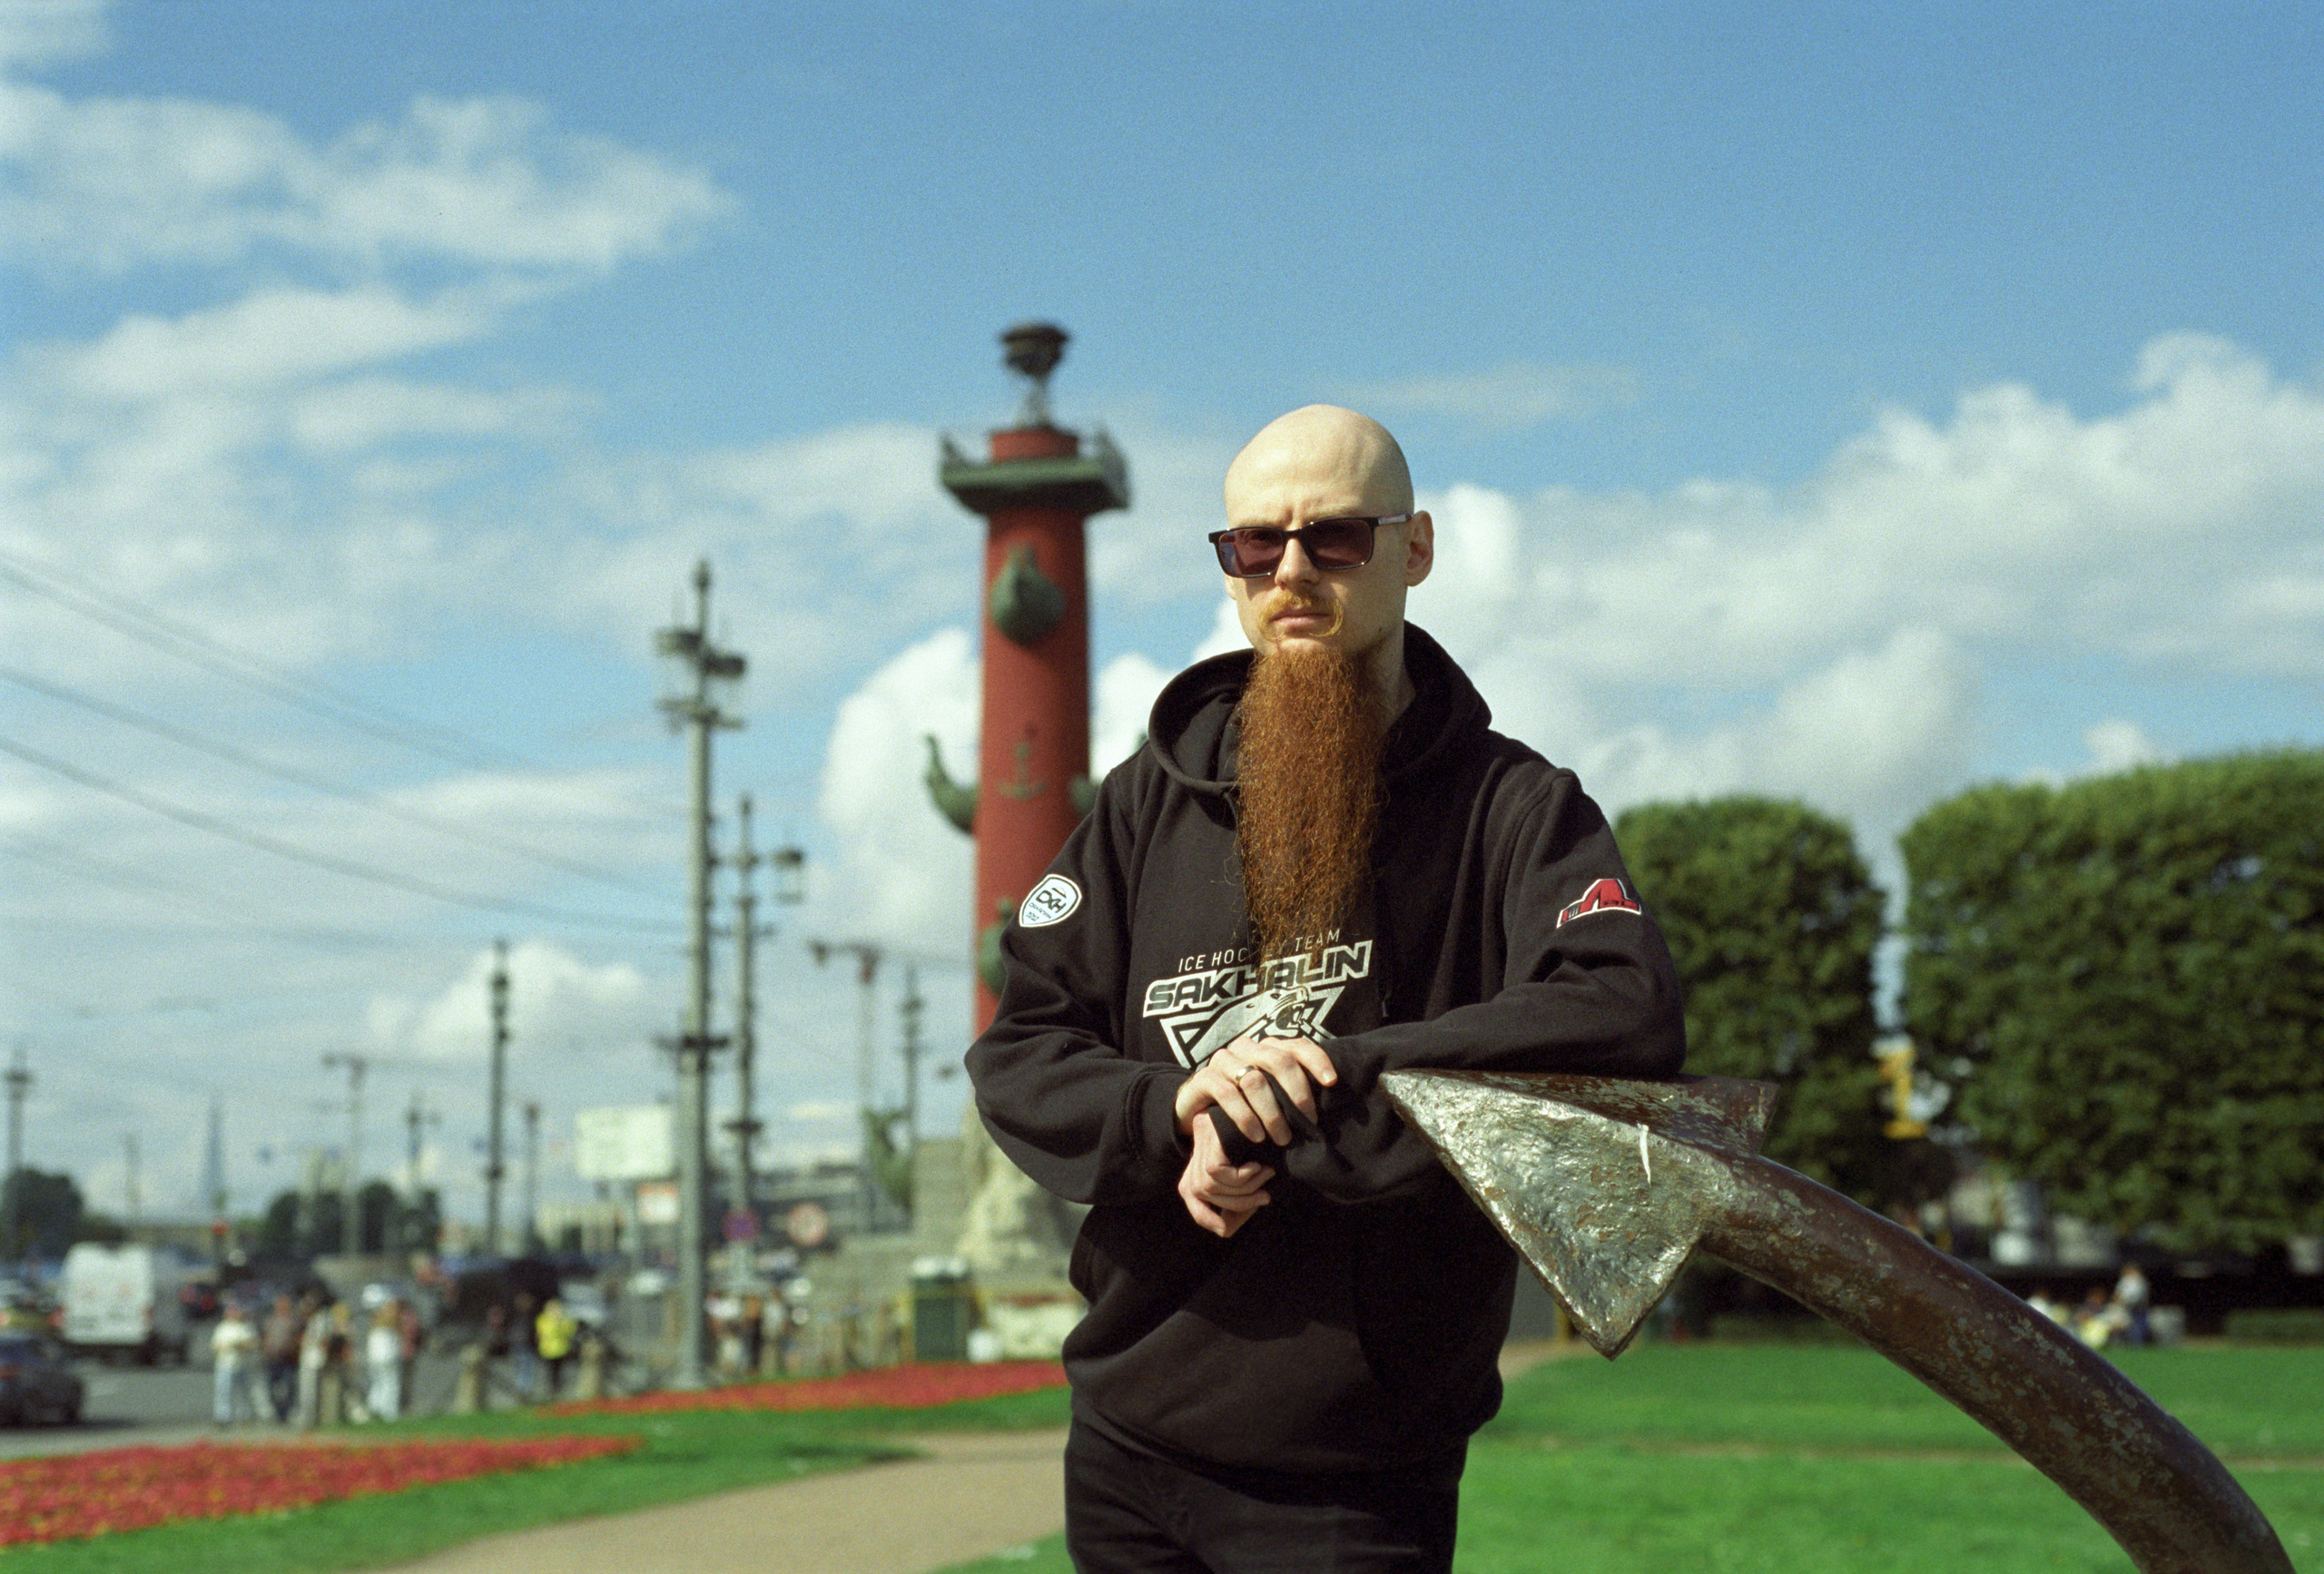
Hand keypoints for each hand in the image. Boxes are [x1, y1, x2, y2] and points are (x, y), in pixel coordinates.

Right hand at [1174, 1034, 1338, 1144]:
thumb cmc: (1246, 1105)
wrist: (1199, 1110)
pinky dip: (1245, 1117)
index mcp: (1268, 1048)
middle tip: (1307, 1122)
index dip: (1317, 1060)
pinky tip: (1256, 1136)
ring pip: (1254, 1079)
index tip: (1331, 1082)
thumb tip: (1328, 1101)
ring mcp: (1223, 1060)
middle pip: (1278, 1060)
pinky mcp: (1204, 1078)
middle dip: (1297, 1093)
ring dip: (1272, 1113)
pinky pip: (1228, 1094)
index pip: (1297, 1045)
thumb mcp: (1272, 1096)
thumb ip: (1292, 1091)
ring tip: (1283, 1138)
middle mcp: (1247, 1048)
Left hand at [1178, 1109, 1272, 1237]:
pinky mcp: (1210, 1131)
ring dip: (1243, 1189)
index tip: (1225, 1229)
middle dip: (1234, 1203)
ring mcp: (1202, 1136)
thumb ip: (1239, 1205)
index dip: (1203, 1216)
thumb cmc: (1274, 1148)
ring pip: (1207, 1184)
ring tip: (1267, 1175)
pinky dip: (1241, 1176)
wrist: (1285, 1113)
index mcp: (1203, 1155)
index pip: (1189, 1192)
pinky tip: (1259, 1165)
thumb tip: (1223, 1231)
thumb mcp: (1255, 1180)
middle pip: (1198, 1191)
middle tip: (1265, 1197)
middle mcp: (1198, 1144)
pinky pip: (1215, 1171)